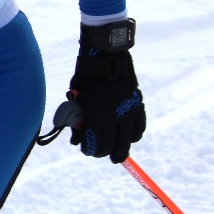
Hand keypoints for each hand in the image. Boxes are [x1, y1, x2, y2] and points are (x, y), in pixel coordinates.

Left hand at [65, 45, 145, 162]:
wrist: (106, 59)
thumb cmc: (85, 79)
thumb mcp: (75, 100)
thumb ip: (76, 121)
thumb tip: (76, 142)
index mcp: (94, 117)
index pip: (92, 145)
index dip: (88, 150)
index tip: (86, 150)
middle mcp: (112, 118)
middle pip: (109, 148)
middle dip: (101, 153)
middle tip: (100, 153)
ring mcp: (127, 114)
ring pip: (126, 143)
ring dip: (120, 151)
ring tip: (116, 155)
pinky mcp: (138, 108)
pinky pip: (138, 130)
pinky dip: (133, 136)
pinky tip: (128, 138)